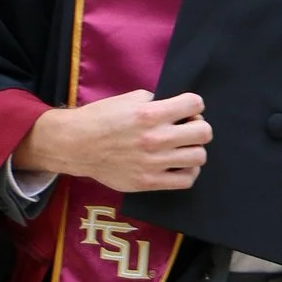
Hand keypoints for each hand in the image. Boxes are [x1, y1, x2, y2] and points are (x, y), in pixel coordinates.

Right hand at [22, 87, 210, 190]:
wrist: (78, 145)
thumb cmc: (101, 119)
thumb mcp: (129, 99)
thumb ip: (156, 102)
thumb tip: (178, 109)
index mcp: (150, 114)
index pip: (195, 104)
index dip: (194, 105)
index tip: (187, 110)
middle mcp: (155, 138)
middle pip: (203, 133)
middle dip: (198, 126)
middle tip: (187, 128)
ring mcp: (153, 163)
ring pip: (199, 157)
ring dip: (194, 149)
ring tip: (183, 148)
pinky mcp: (149, 182)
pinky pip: (186, 180)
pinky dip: (188, 171)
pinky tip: (179, 164)